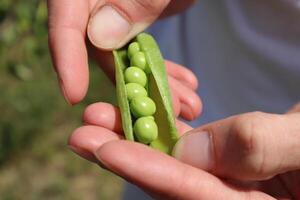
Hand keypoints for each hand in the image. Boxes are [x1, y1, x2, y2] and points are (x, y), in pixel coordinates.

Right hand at [47, 0, 194, 104]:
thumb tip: (100, 36)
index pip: (67, 20)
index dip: (67, 58)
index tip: (73, 94)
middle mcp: (99, 3)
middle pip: (104, 53)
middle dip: (136, 88)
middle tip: (167, 112)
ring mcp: (119, 15)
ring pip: (129, 61)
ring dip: (158, 87)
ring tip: (188, 105)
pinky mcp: (138, 23)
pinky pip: (144, 55)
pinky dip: (164, 73)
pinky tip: (186, 85)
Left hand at [69, 101, 299, 198]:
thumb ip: (261, 146)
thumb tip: (192, 151)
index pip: (191, 191)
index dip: (145, 169)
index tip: (103, 146)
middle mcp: (237, 196)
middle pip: (172, 179)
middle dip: (126, 152)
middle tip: (85, 131)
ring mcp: (234, 178)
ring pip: (177, 159)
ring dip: (138, 136)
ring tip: (102, 115)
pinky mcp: (233, 158)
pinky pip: (195, 146)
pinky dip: (167, 130)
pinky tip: (143, 115)